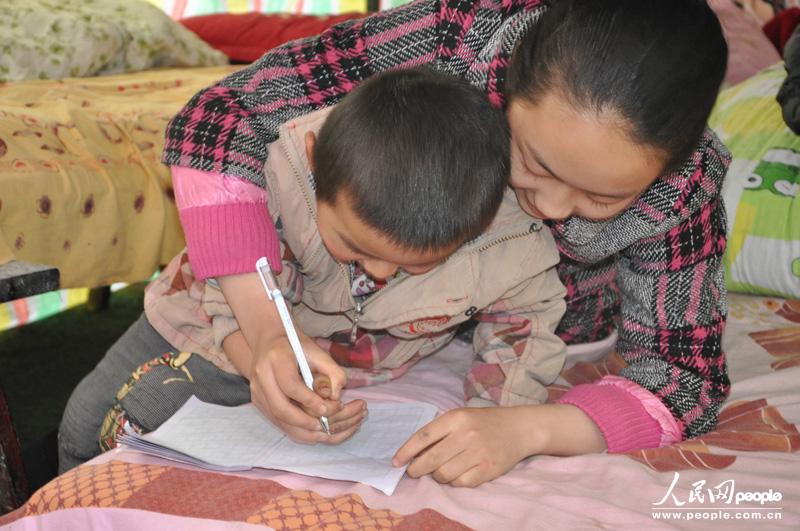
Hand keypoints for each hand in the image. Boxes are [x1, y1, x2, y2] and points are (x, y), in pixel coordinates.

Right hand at [248, 334, 365, 443]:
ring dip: (300, 429)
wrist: (270, 341)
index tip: (326, 408)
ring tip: (320, 432)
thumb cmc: (296, 346)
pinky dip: (293, 429)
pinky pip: (275, 420)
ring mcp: (257, 390)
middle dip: (304, 421)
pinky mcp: (258, 401)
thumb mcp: (318, 351)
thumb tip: (336, 396)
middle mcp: (262, 376)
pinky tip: (309, 430)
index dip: (309, 400)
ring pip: (276, 418)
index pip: (290, 385)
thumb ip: (333, 371)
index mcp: (276, 358)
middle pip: (280, 407)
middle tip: (324, 426)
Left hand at [392, 406, 534, 487]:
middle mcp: (466, 435)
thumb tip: (413, 454)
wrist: (519, 428)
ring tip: (440, 471)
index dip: (406, 451)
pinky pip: (460, 483)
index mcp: (456, 418)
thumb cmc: (484, 422)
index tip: (396, 462)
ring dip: (437, 476)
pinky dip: (454, 482)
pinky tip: (457, 474)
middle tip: (413, 472)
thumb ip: (439, 432)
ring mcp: (478, 453)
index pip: (423, 436)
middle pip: (431, 459)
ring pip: (444, 474)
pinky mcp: (488, 470)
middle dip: (416, 469)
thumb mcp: (461, 417)